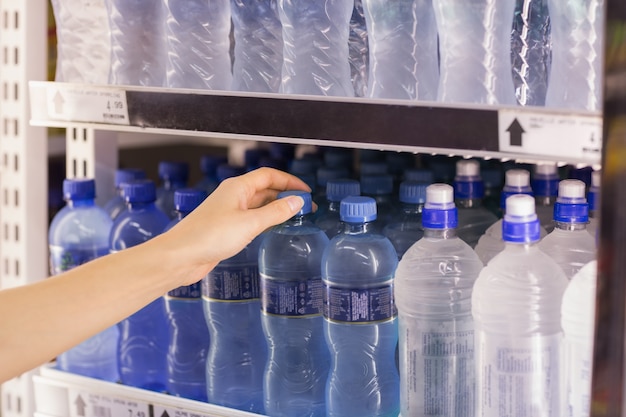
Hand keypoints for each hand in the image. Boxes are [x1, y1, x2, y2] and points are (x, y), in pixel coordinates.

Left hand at [156, 167, 308, 286]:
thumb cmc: (210, 236)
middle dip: (286, 196)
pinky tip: (274, 228)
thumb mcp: (250, 223)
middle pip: (265, 189)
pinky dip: (266, 220)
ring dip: (277, 208)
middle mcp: (234, 196)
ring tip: (295, 217)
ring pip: (259, 204)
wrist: (181, 256)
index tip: (307, 192)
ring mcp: (229, 211)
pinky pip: (252, 218)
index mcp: (238, 187)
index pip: (269, 175)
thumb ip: (275, 212)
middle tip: (306, 208)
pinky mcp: (226, 227)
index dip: (290, 181)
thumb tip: (297, 202)